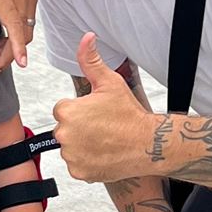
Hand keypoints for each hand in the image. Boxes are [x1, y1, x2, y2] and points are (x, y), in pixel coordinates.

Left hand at [52, 33, 156, 182]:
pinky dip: (88, 161)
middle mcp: (64, 135)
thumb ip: (91, 61)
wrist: (148, 144)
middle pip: (64, 129)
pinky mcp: (80, 172)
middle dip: (79, 127)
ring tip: (104, 140)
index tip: (96, 112)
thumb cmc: (129, 114)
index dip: (80, 109)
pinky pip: (78, 164)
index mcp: (67, 111)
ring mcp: (72, 156)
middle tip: (102, 126)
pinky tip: (103, 153)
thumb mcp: (110, 82)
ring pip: (71, 147)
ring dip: (82, 145)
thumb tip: (86, 38)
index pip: (63, 109)